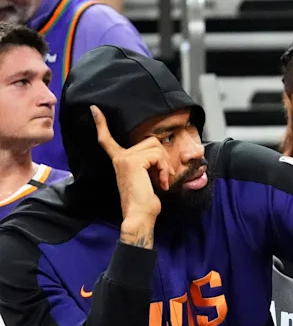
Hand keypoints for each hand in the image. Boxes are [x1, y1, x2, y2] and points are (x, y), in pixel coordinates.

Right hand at [91, 105, 169, 223]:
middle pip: (151, 141)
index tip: (94, 109)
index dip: (101, 124)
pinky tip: (162, 183)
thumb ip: (148, 163)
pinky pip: (157, 155)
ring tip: (162, 180)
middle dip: (163, 158)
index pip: (107, 140)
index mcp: (119, 160)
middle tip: (164, 175)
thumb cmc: (145, 202)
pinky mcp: (132, 162)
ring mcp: (125, 158)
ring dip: (165, 164)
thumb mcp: (146, 178)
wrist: (139, 216)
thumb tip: (160, 155)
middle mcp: (119, 157)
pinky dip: (164, 169)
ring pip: (156, 147)